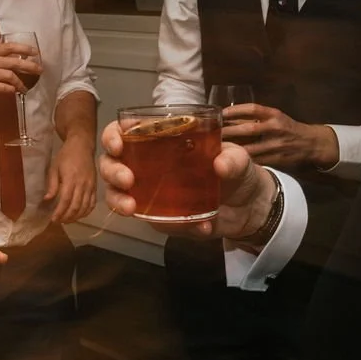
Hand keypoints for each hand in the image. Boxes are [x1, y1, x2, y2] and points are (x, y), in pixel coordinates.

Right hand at [0, 43, 39, 100]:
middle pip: (15, 62)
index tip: (36, 52)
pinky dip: (11, 90)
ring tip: (25, 88)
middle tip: (39, 70)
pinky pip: (3, 87)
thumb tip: (20, 59)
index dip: (24, 49)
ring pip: (10, 76)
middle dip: (30, 66)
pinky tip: (14, 91)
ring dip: (20, 83)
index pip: (10, 47)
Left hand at [45, 136, 96, 222]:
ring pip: (85, 207)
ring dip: (75, 217)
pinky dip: (86, 212)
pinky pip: (92, 204)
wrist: (82, 146)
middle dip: (66, 217)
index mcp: (71, 179)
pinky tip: (78, 215)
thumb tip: (47, 200)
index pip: (66, 200)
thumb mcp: (54, 168)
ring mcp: (91, 186)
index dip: (59, 212)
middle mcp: (83, 184)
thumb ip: (52, 185)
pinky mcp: (95, 187)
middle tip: (58, 221)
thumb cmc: (66, 156)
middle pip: (76, 206)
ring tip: (66, 220)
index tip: (53, 219)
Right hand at [99, 120, 276, 240]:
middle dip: (112, 171)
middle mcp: (146, 165)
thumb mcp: (239, 159)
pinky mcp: (159, 217)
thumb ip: (232, 159)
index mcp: (159, 141)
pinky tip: (197, 227)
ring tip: (131, 207)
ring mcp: (150, 192)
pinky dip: (169, 225)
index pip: (124, 132)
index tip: (118, 144)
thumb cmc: (237, 173)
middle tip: (127, 179)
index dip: (112, 135)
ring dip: (117, 199)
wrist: (249, 209)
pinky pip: (152, 221)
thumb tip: (219, 165)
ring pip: (116, 193)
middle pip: (111, 163)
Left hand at [222, 103, 337, 168]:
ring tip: (215, 147)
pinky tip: (229, 159)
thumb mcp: (275, 117)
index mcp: (274, 114)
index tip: (219, 113)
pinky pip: (255, 160)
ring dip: (232, 149)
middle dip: (228, 132)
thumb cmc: (286, 128)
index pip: (252, 109)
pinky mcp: (277, 159)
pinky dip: (242, 159)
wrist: (311, 143)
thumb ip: (255, 117)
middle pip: (247, 129)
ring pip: (249, 148)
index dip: (234, 110)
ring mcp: (276, 145)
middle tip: (211, 133)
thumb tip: (226, 118)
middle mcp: (275, 128)